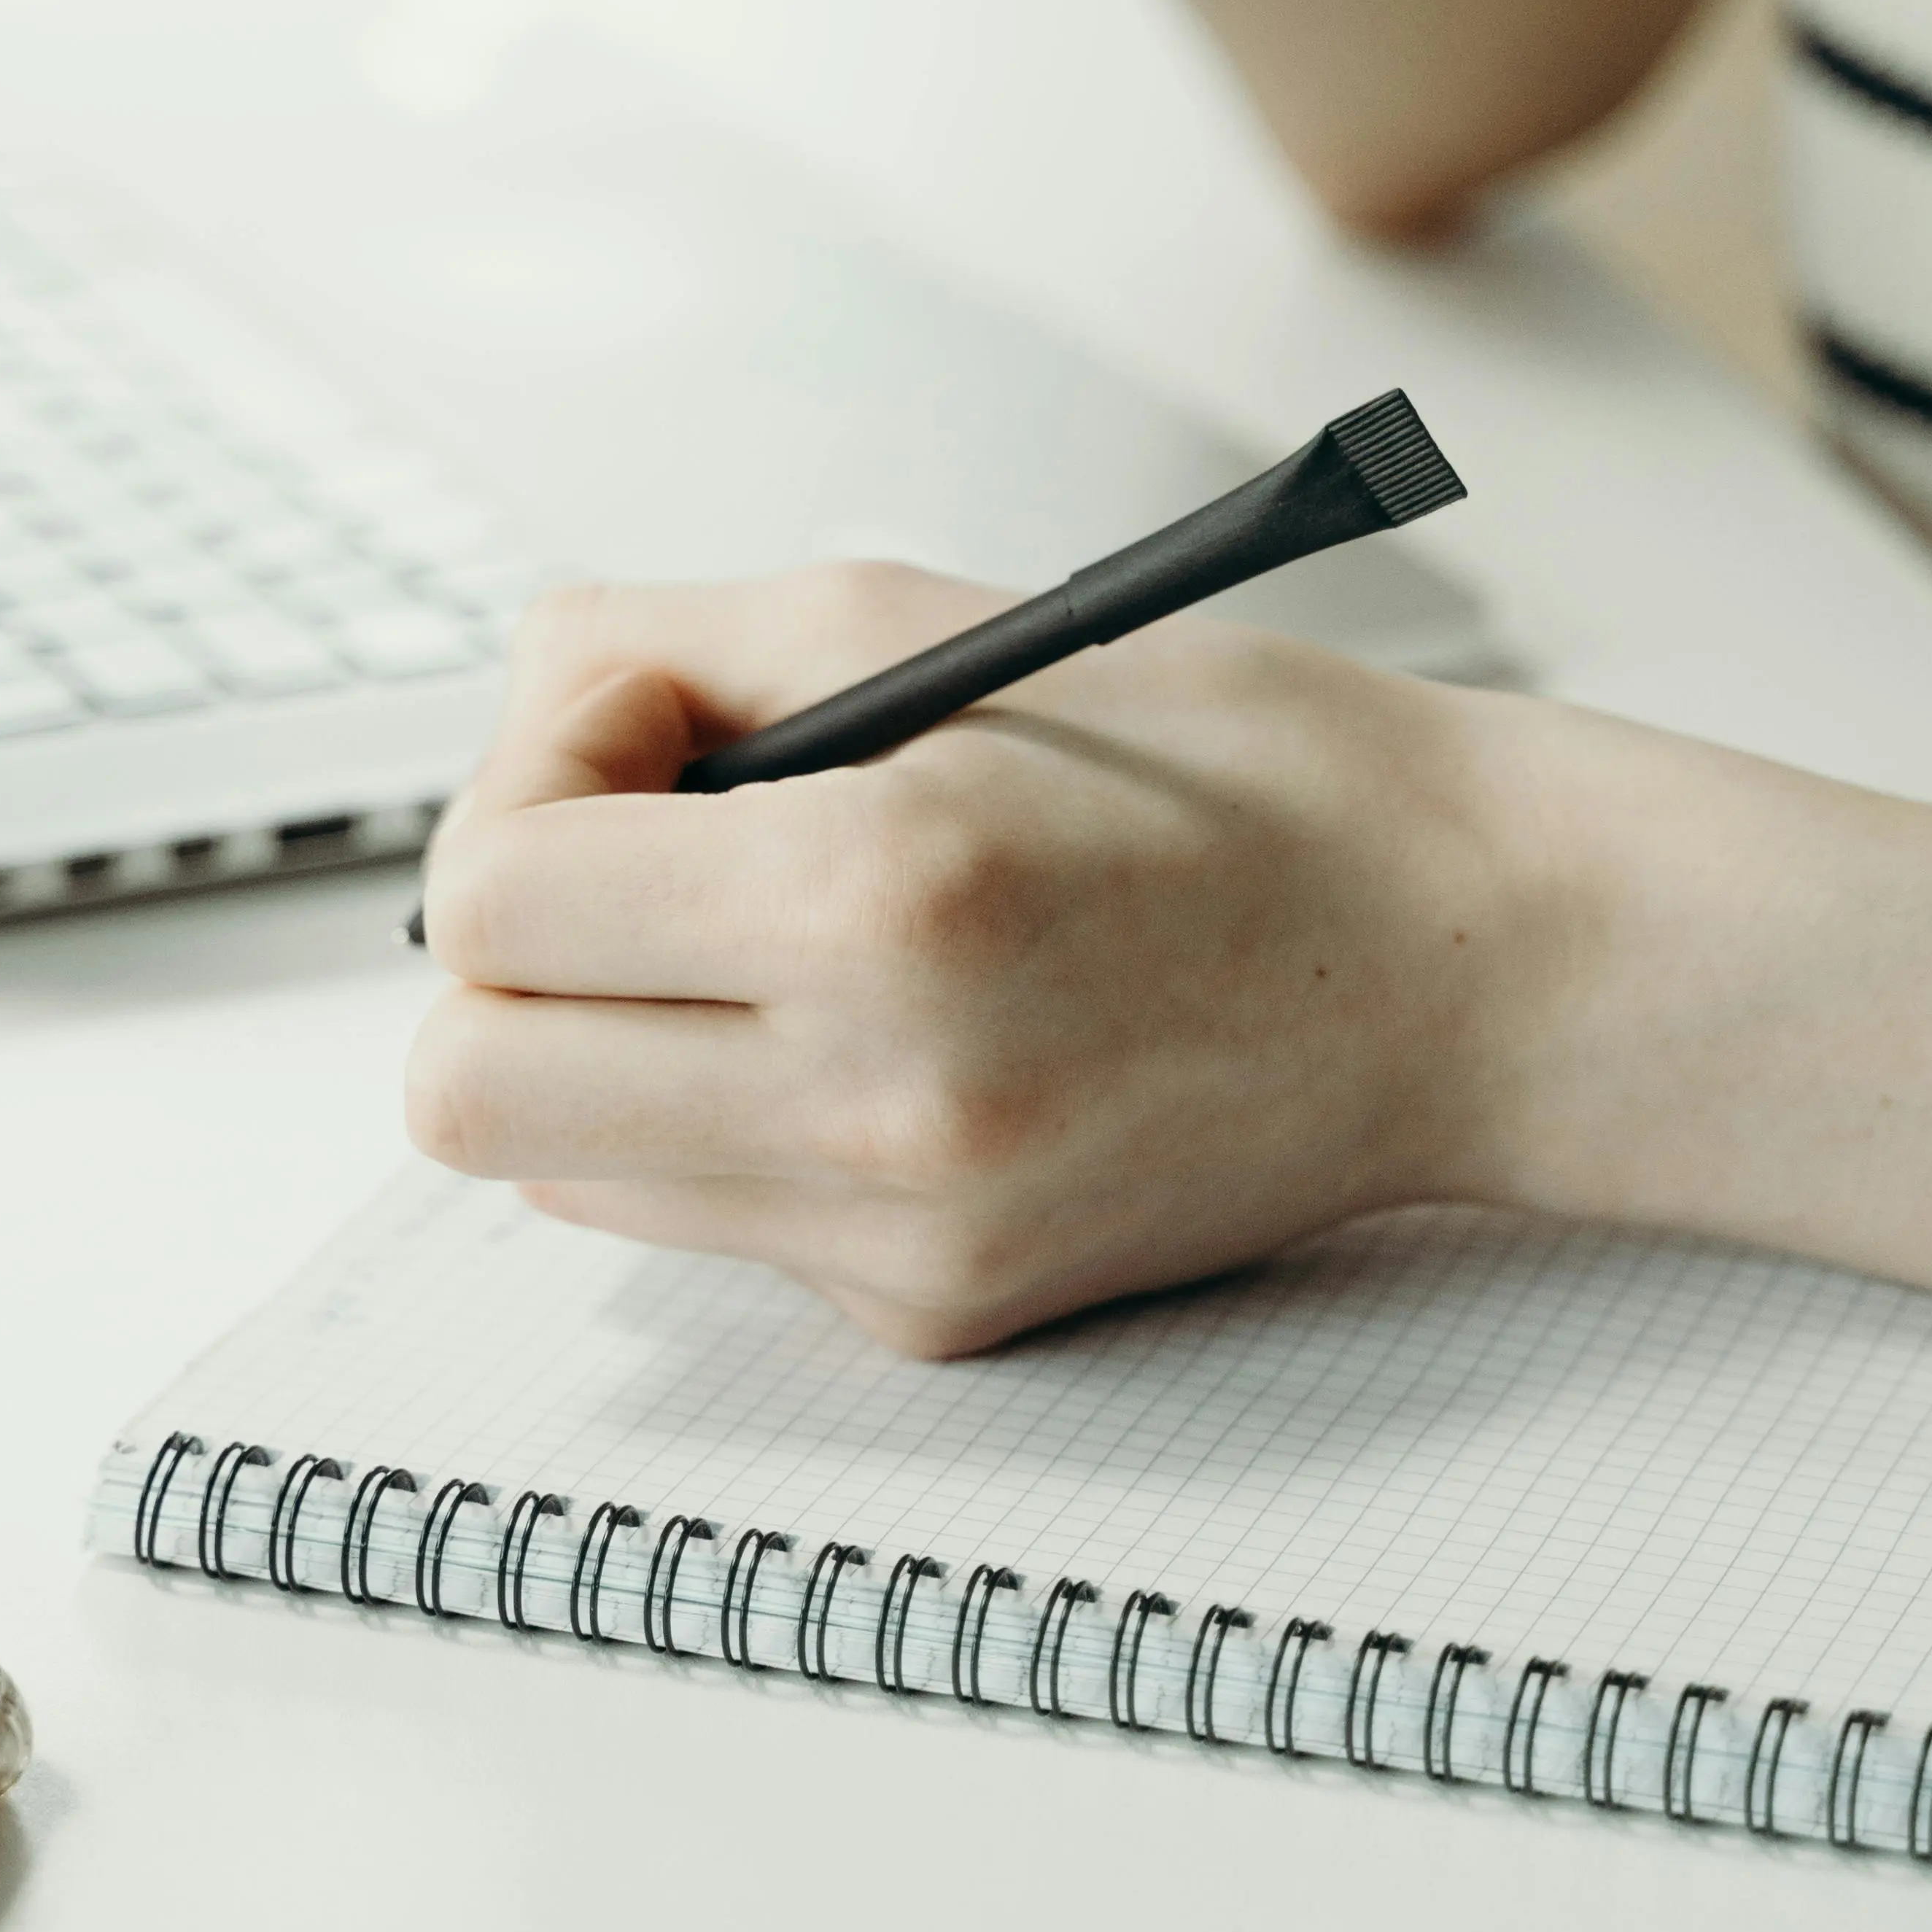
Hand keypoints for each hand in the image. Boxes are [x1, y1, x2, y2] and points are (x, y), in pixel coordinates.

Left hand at [405, 563, 1523, 1354]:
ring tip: (770, 940)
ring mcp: (907, 1238)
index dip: (527, 788)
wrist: (1468, 960)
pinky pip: (708, 1221)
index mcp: (877, 899)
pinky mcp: (937, 1315)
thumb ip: (662, 648)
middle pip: (464, 1086)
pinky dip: (730, 1120)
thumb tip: (512, 720)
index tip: (649, 735)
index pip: (483, 909)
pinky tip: (878, 1034)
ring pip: (557, 1168)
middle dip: (506, 954)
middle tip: (635, 863)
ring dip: (604, 1040)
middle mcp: (880, 1102)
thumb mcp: (927, 616)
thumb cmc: (1231, 766)